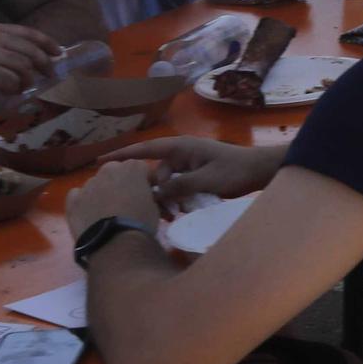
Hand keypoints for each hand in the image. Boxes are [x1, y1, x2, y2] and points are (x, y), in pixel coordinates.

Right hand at [0, 22, 63, 98]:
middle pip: (31, 51)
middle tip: (50, 77)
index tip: (58, 53)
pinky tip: (11, 94)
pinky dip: (15, 90)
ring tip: (24, 89)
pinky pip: (11, 81)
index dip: (47, 43)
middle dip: (45, 65)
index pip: (28, 32)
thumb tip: (29, 62)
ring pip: (24, 67)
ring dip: (29, 81)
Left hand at [66, 159, 162, 239]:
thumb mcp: (154, 206)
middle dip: (121, 182)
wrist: (115, 241)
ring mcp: (89, 183)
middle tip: (126, 201)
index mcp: (132, 167)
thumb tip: (143, 197)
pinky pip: (78, 195)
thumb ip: (147, 194)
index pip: (142, 169)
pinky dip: (83, 201)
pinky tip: (89, 213)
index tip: (149, 194)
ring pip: (97, 183)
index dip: (146, 182)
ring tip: (106, 212)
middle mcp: (109, 169)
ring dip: (102, 192)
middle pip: (116, 171)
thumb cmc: (141, 222)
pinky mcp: (73, 199)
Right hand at [98, 136, 279, 205]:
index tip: (101, 162)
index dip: (122, 155)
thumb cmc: (235, 171)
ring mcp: (189, 165)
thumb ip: (178, 186)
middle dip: (154, 192)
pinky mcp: (196, 177)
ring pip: (166, 184)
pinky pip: (178, 188)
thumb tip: (155, 194)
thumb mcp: (205, 180)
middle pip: (155, 174)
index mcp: (181, 147)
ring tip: (174, 215)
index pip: (146, 149)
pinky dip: (177, 200)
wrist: (261, 171)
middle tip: (160, 211)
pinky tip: (182, 212)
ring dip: (167, 200)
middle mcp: (182, 154)